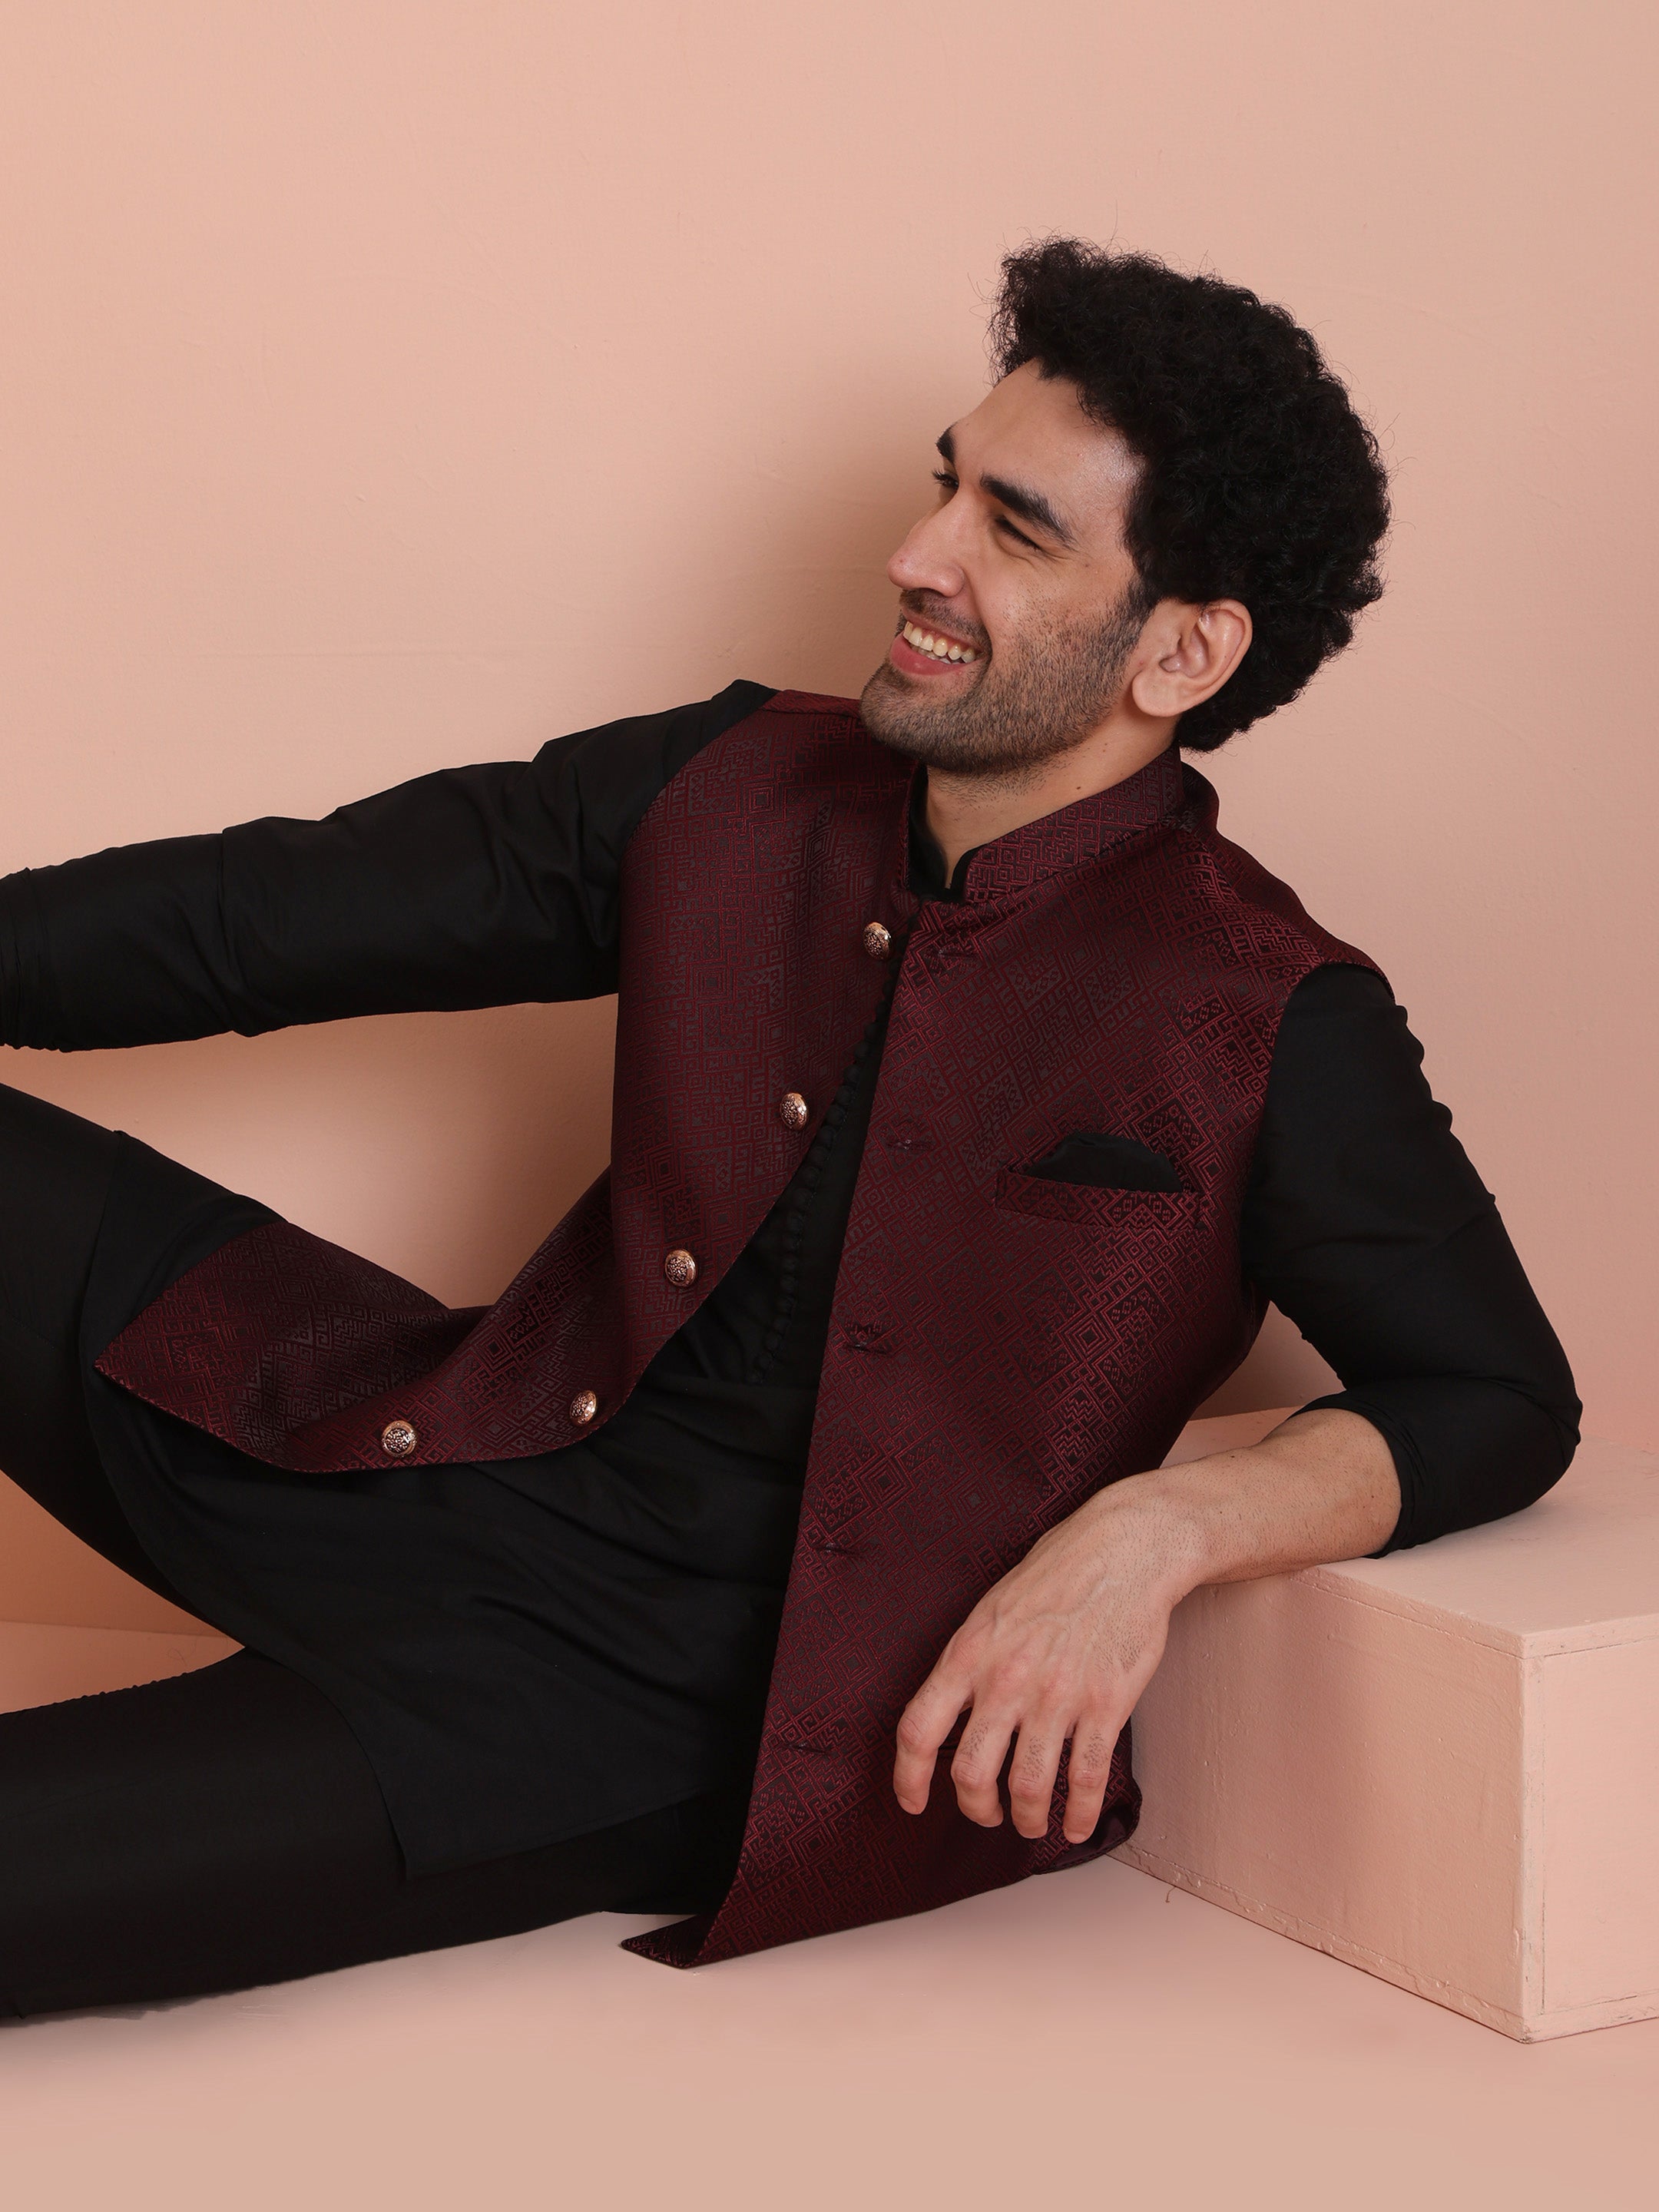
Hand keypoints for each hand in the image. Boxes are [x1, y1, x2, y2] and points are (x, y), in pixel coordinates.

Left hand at [891, 1409, 1400, 1844]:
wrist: (1126, 1549)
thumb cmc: (1057, 1573)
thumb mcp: (991, 1608)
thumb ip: (970, 1661)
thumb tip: (950, 1715)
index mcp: (969, 1652)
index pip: (919, 1729)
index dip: (908, 1777)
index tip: (912, 1802)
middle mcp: (1007, 1680)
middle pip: (972, 1774)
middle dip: (978, 1809)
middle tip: (988, 1814)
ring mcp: (1058, 1696)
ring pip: (1030, 1788)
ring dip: (1028, 1819)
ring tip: (1033, 1824)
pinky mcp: (1106, 1706)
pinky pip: (1086, 1779)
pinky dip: (1081, 1814)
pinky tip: (1079, 1824)